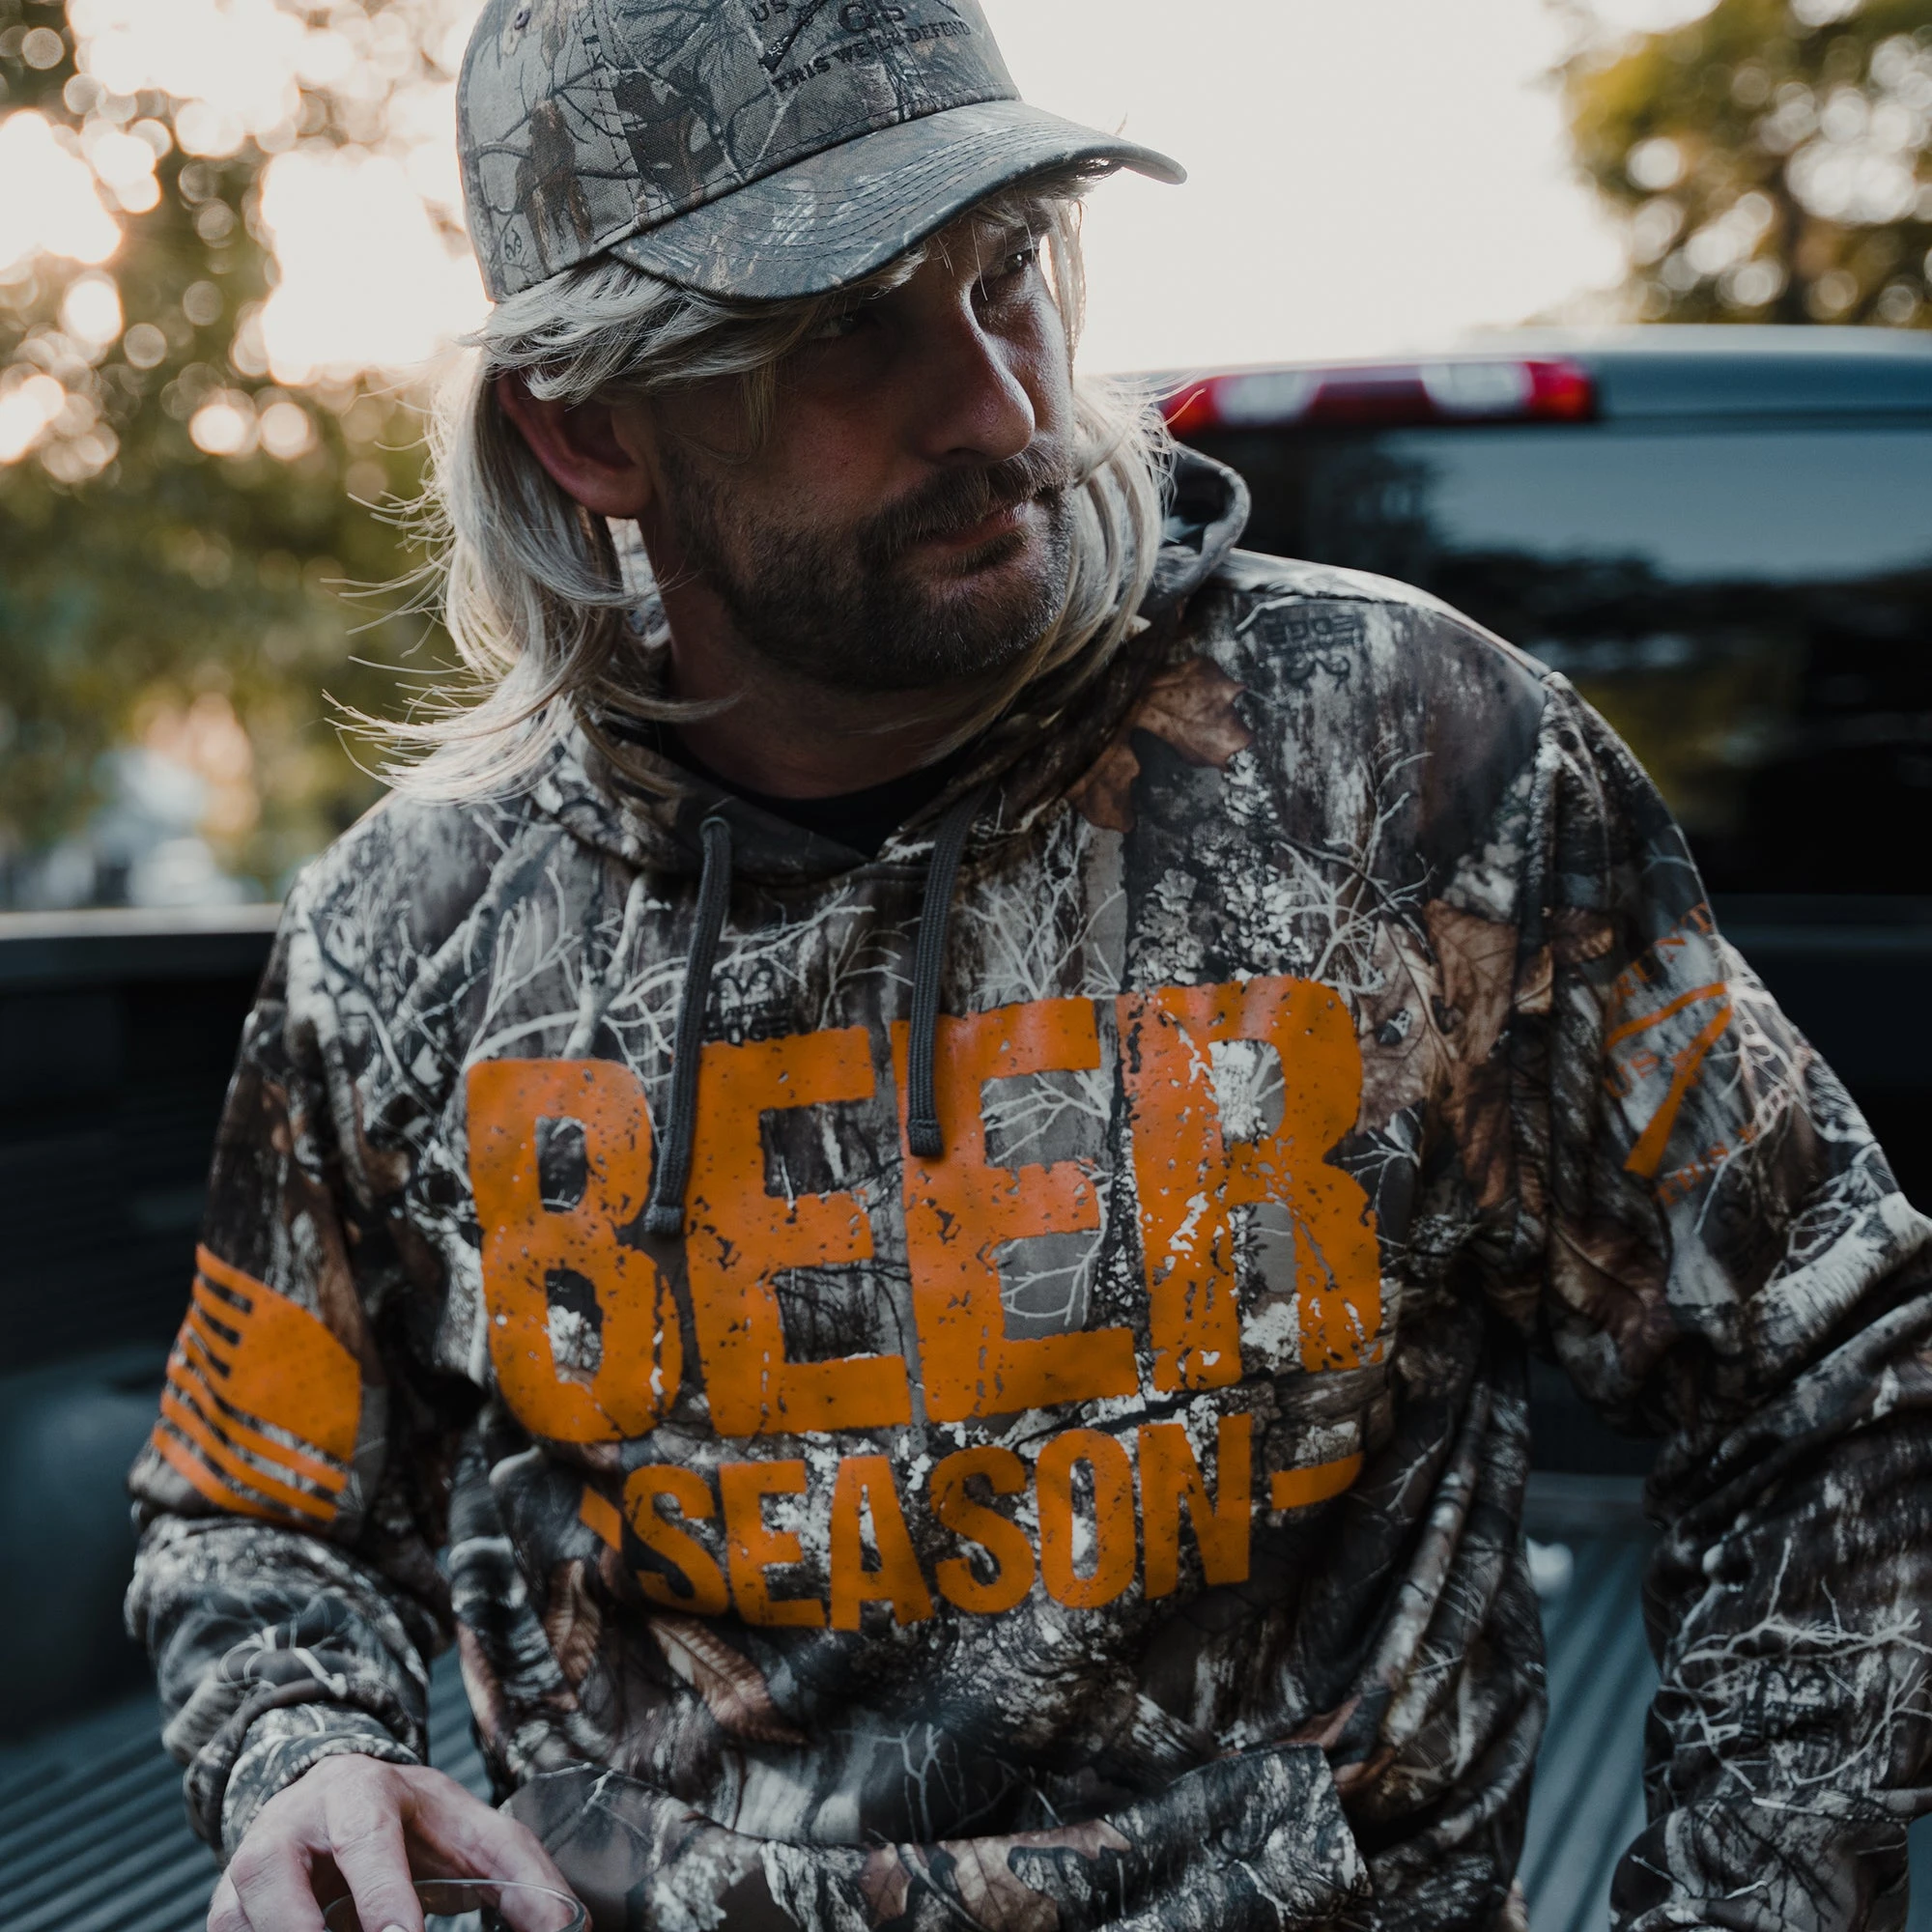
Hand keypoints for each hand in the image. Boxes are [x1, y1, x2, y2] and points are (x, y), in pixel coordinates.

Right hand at [210, 1755, 574, 1931]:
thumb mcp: (470, 1828)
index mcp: (355, 1792)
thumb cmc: (410, 1820)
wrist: (332, 1797)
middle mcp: (287, 1828)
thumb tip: (570, 1927)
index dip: (382, 1894)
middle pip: (284, 1896)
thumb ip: (521, 1873)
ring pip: (247, 1927)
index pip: (365, 1841)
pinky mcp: (224, 1915)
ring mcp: (244, 1876)